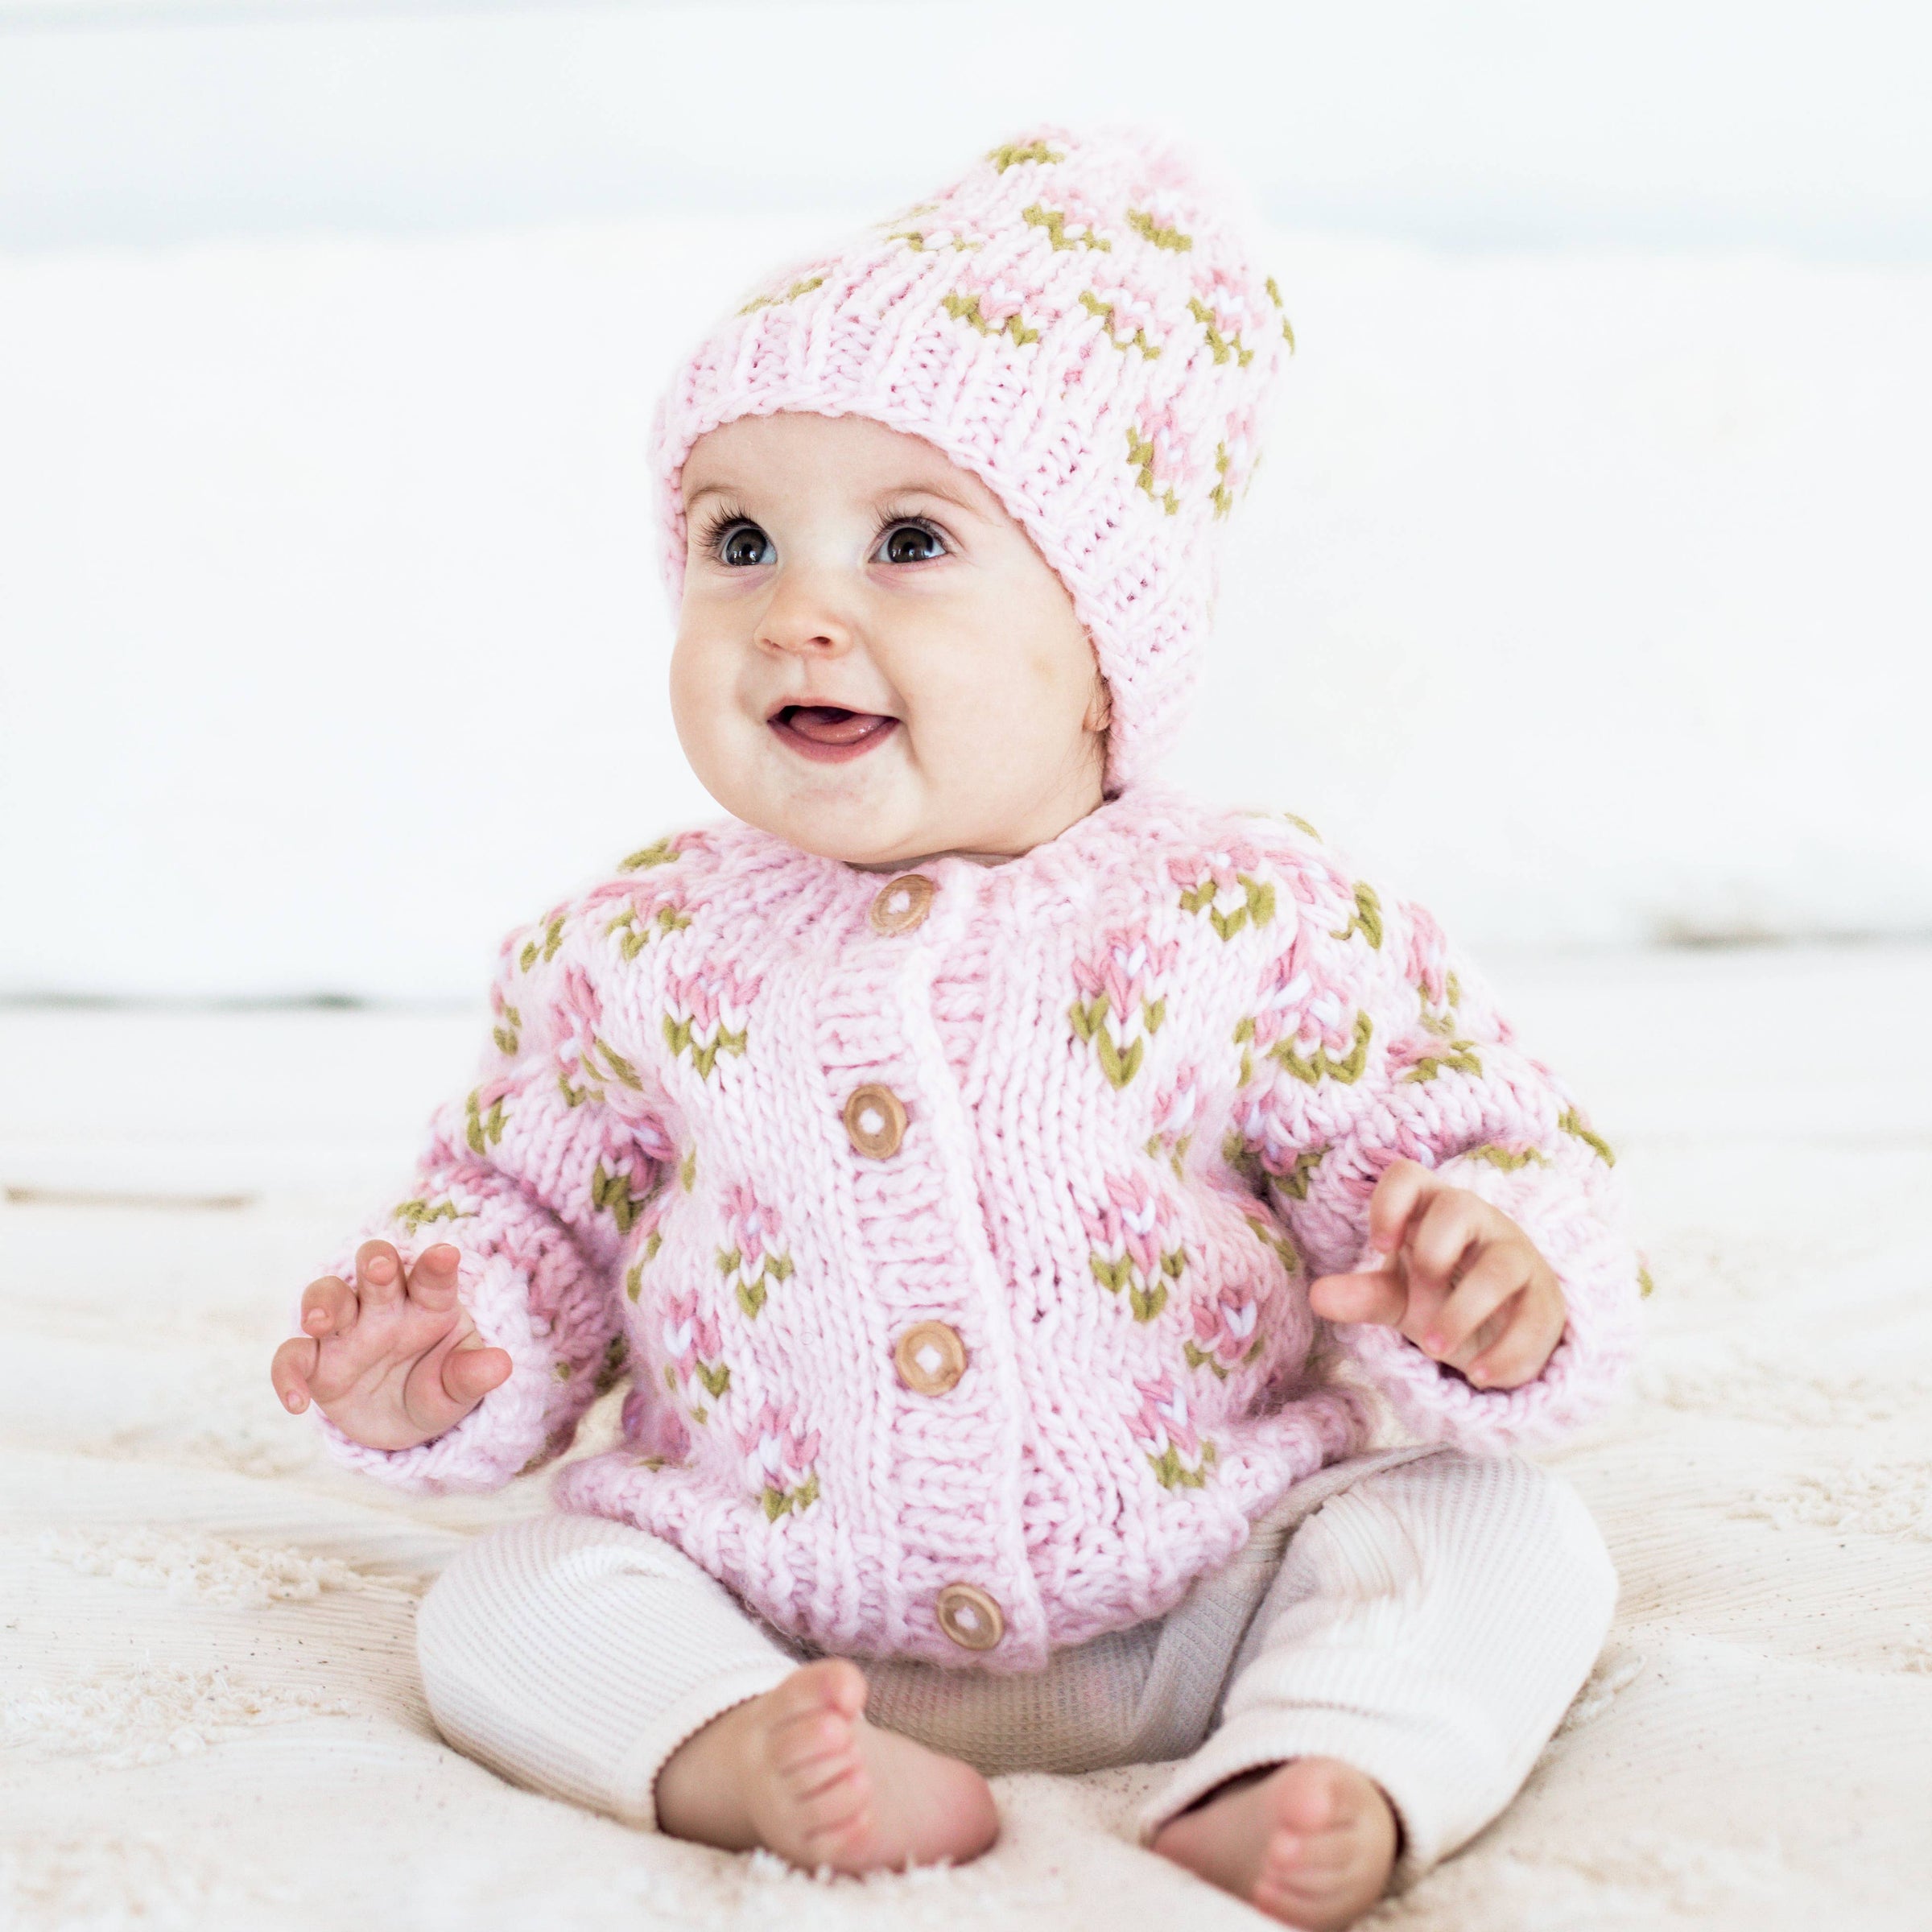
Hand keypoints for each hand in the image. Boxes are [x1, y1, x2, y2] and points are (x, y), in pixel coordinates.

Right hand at [270, 1240, 512, 1450]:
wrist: (404, 1423)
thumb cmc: (438, 1386)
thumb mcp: (459, 1387)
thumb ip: (473, 1375)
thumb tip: (502, 1365)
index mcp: (429, 1303)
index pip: (433, 1277)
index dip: (437, 1265)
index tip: (445, 1255)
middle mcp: (385, 1308)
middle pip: (374, 1268)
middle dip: (377, 1263)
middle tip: (382, 1267)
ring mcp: (347, 1332)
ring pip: (327, 1297)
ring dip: (324, 1303)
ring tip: (322, 1321)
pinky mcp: (317, 1363)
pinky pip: (293, 1358)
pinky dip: (288, 1376)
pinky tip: (298, 1402)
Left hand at [1307, 1160, 1566, 1389]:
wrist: (1498, 1332)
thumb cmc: (1440, 1295)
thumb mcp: (1397, 1297)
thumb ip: (1362, 1295)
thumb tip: (1316, 1296)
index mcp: (1431, 1209)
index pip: (1409, 1175)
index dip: (1390, 1203)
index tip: (1380, 1249)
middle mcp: (1478, 1221)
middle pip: (1460, 1205)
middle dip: (1433, 1255)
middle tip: (1416, 1301)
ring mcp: (1516, 1255)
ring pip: (1500, 1266)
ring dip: (1464, 1312)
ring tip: (1435, 1350)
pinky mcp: (1545, 1299)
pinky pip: (1533, 1318)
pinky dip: (1505, 1352)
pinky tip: (1478, 1376)